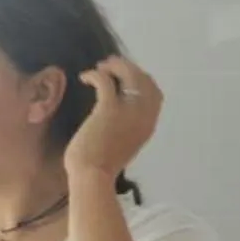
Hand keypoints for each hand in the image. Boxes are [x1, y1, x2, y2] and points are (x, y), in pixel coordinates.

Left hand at [67, 56, 162, 180]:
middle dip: (129, 68)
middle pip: (144, 80)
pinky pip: (105, 81)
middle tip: (111, 64)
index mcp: (148, 125)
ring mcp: (128, 111)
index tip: (126, 77)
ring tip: (100, 67)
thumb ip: (127, 130)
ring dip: (115, 66)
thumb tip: (117, 120)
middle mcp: (144, 115)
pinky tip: (85, 77)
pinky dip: (95, 74)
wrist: (93, 176)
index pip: (154, 94)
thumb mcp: (124, 146)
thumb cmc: (102, 167)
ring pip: (129, 75)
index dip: (142, 80)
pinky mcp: (108, 108)